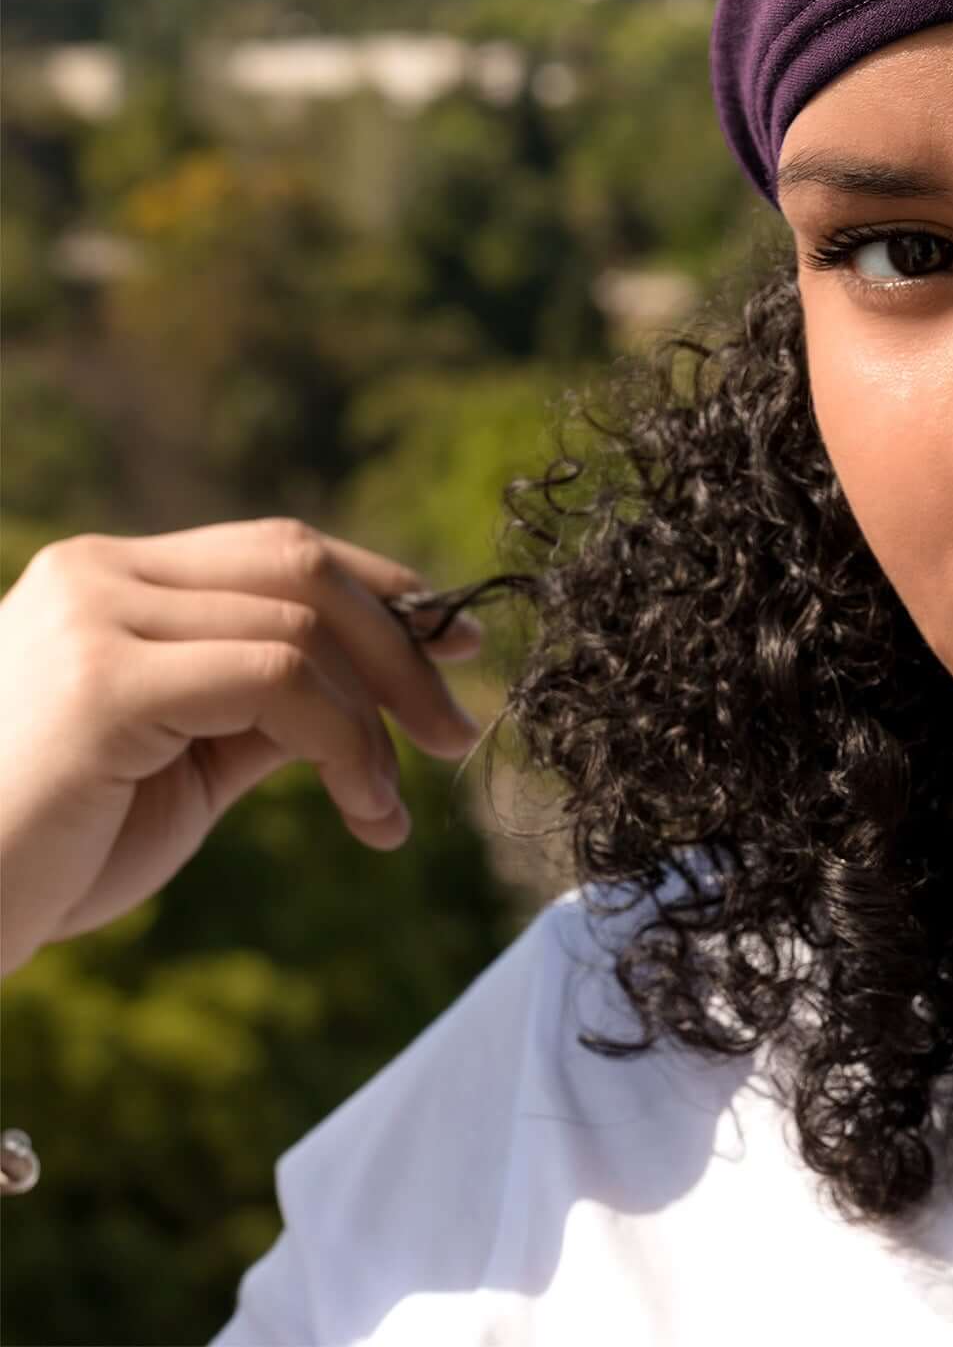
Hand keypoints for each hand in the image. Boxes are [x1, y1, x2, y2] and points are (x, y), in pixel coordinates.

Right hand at [0, 518, 488, 978]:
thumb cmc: (50, 852)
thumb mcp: (186, 761)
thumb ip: (267, 708)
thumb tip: (382, 682)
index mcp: (109, 578)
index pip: (277, 549)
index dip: (381, 589)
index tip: (452, 645)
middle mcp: (97, 574)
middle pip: (302, 568)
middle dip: (400, 646)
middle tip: (453, 729)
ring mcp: (93, 616)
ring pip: (300, 629)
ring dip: (375, 721)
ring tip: (389, 804)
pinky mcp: (102, 681)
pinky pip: (276, 682)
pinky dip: (345, 744)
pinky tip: (365, 811)